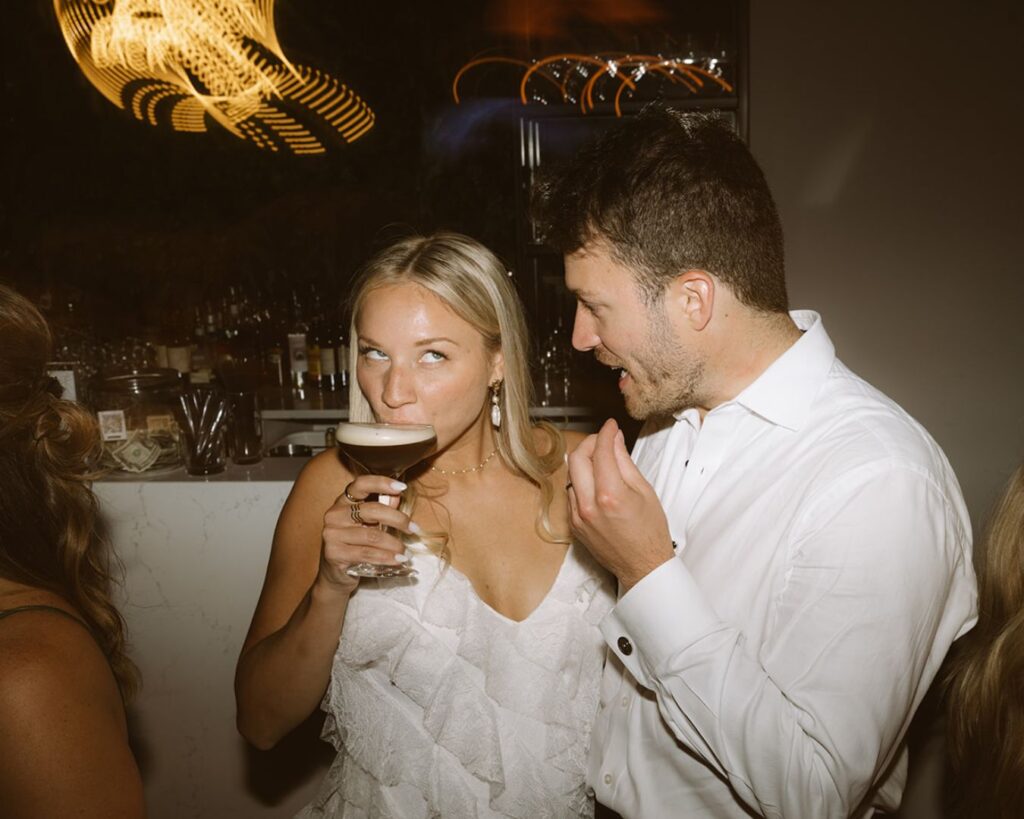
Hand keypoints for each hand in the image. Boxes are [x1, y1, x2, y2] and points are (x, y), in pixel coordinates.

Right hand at [316, 474, 417, 593]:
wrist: (335, 574)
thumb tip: (397, 495)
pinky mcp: (333, 553)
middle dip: (398, 520)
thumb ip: (383, 509)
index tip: (402, 487)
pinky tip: (397, 561)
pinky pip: (366, 553)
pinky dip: (386, 557)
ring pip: (372, 536)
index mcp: (343, 502)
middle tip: (414, 529)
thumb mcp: (370, 525)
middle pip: (372, 510)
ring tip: (406, 552)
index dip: (381, 483)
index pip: (361, 484)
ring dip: (394, 544)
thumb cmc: (356, 545)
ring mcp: (331, 534)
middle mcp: (334, 514)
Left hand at [567, 419, 674, 590]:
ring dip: (584, 462)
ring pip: (571, 475)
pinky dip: (581, 481)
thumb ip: (624, 462)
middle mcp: (588, 506)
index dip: (606, 433)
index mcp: (610, 496)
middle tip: (604, 440)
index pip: (600, 452)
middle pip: (576, 459)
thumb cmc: (650, 532)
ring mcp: (578, 516)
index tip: (611, 426)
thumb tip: (614, 440)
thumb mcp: (644, 491)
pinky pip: (571, 493)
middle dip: (590, 443)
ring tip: (602, 461)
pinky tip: (596, 482)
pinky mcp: (573, 524)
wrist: (642, 566)